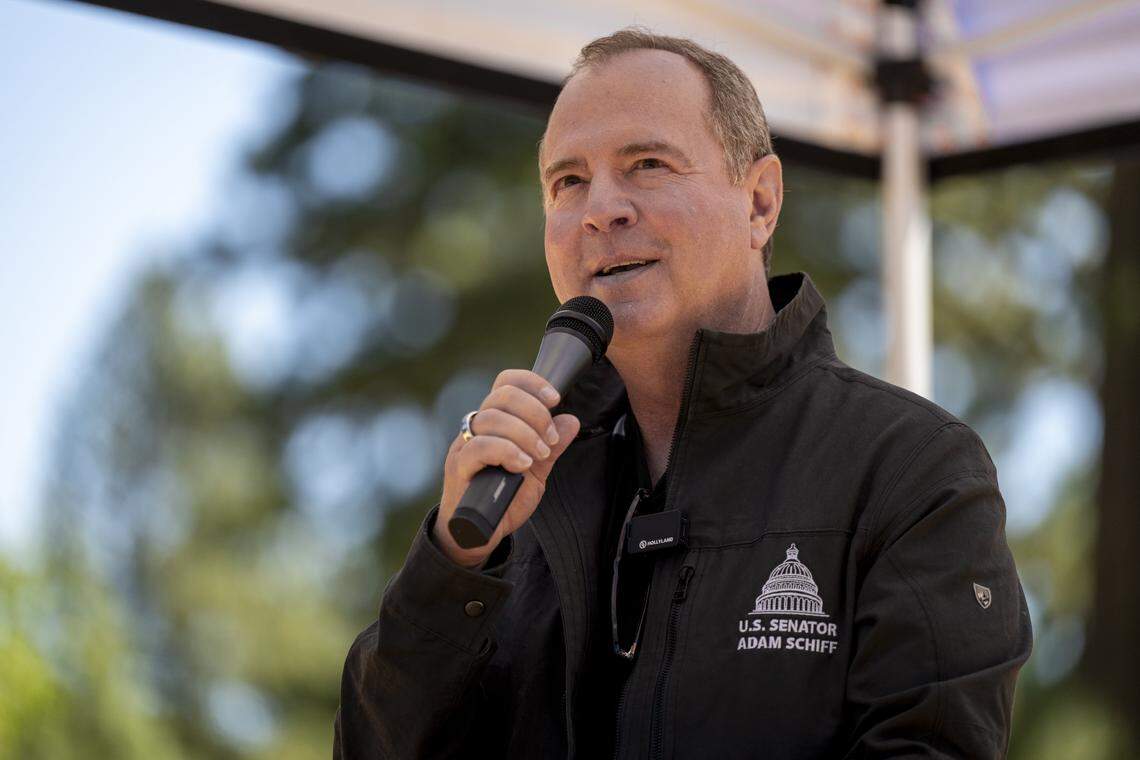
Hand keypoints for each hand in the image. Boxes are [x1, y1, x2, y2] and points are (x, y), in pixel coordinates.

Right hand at [433, 369, 580, 568]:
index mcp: (495, 422)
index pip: (506, 383)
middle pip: (502, 395)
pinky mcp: (459, 467)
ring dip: (524, 433)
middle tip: (549, 440)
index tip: (555, 399)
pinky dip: (507, 451)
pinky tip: (522, 466)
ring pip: (492, 418)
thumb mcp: (536, 471)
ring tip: (539, 456)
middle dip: (535, 412)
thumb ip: (552, 447)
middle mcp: (476, 428)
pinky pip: (480, 447)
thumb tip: (571, 421)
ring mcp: (464, 445)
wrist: (479, 534)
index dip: (532, 383)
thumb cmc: (503, 499)